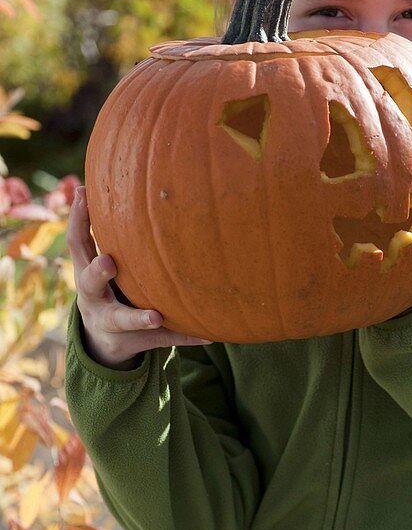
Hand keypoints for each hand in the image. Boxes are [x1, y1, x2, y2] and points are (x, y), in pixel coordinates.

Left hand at [66, 185, 212, 369]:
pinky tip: (86, 189)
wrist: (98, 331)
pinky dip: (80, 212)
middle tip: (108, 263)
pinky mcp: (82, 259)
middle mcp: (92, 298)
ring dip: (79, 223)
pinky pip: (78, 233)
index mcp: (109, 321)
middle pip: (90, 285)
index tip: (156, 318)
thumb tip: (215, 334)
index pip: (123, 321)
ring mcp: (83, 275)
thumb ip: (178, 334)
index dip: (138, 319)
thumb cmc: (129, 334)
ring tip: (85, 195)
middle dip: (98, 274)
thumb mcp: (150, 340)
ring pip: (77, 249)